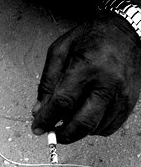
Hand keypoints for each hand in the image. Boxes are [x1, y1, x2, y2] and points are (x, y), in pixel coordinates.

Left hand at [32, 12, 140, 143]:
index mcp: (87, 68)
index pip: (63, 103)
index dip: (47, 119)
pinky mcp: (130, 101)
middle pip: (82, 122)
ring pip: (96, 128)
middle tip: (51, 134)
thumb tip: (38, 111)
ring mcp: (121, 94)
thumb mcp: (59, 51)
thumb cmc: (89, 39)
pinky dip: (94, 129)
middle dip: (63, 135)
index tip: (37, 128)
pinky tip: (85, 118)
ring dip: (77, 131)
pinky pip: (109, 127)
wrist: (124, 32)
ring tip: (67, 121)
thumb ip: (47, 82)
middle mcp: (107, 83)